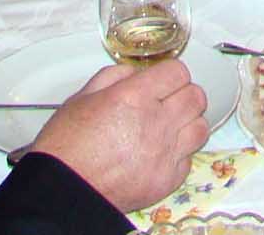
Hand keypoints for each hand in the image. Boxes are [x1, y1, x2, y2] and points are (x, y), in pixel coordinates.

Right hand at [31, 59, 210, 211]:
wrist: (63, 190)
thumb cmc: (66, 145)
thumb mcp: (82, 97)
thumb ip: (115, 76)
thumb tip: (138, 73)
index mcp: (133, 97)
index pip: (178, 72)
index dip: (170, 74)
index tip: (163, 80)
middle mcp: (155, 123)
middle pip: (196, 96)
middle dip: (183, 94)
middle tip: (168, 100)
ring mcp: (164, 154)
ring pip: (200, 127)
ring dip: (188, 122)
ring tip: (170, 126)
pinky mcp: (166, 180)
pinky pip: (189, 159)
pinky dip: (179, 153)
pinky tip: (161, 152)